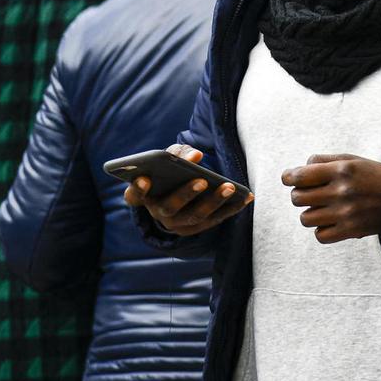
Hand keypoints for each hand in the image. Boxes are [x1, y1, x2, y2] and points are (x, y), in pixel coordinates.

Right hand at [123, 143, 253, 236]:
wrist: (180, 190)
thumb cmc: (172, 169)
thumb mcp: (172, 157)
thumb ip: (179, 153)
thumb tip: (195, 156)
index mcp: (144, 194)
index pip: (134, 195)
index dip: (138, 188)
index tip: (144, 179)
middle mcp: (158, 212)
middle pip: (170, 207)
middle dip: (186, 194)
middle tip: (202, 180)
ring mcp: (178, 223)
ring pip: (195, 216)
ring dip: (214, 202)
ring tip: (229, 187)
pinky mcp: (198, 227)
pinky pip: (216, 219)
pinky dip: (232, 208)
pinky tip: (246, 196)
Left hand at [282, 154, 380, 243]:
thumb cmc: (374, 176)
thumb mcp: (353, 160)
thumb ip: (325, 160)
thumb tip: (299, 168)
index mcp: (341, 170)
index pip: (300, 176)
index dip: (289, 177)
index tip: (289, 178)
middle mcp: (341, 191)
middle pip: (298, 198)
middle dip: (300, 194)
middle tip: (310, 193)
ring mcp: (345, 213)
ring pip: (305, 218)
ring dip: (310, 213)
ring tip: (322, 208)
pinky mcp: (350, 231)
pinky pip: (320, 235)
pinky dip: (321, 229)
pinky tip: (330, 221)